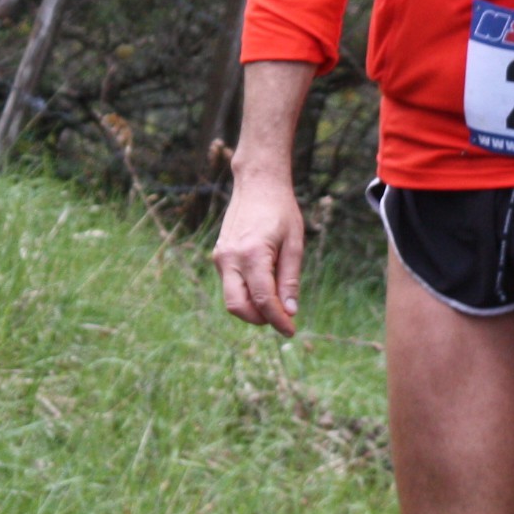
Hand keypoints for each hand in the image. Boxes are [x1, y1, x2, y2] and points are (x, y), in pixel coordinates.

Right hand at [212, 165, 306, 333]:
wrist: (257, 183)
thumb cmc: (281, 210)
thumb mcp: (294, 243)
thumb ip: (290, 278)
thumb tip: (290, 311)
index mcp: (252, 254)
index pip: (263, 299)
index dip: (278, 320)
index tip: (291, 330)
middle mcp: (230, 258)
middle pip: (238, 307)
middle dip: (260, 319)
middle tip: (281, 318)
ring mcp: (221, 257)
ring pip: (232, 298)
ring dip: (252, 308)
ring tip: (276, 299)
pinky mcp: (219, 256)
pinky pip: (230, 285)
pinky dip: (246, 293)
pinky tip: (265, 283)